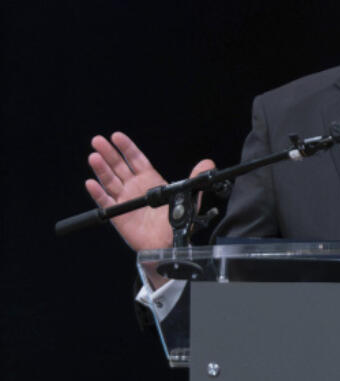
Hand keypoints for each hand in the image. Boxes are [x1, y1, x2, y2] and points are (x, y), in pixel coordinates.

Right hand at [85, 132, 215, 257]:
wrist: (169, 243)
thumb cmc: (176, 221)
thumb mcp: (188, 196)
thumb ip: (195, 179)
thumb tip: (208, 163)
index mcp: (150, 181)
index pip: (135, 160)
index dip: (126, 148)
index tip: (117, 136)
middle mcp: (135, 188)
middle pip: (119, 166)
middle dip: (109, 153)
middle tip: (98, 140)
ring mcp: (125, 200)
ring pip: (110, 181)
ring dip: (101, 169)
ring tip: (94, 156)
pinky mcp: (118, 215)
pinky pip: (105, 202)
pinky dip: (98, 193)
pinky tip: (91, 183)